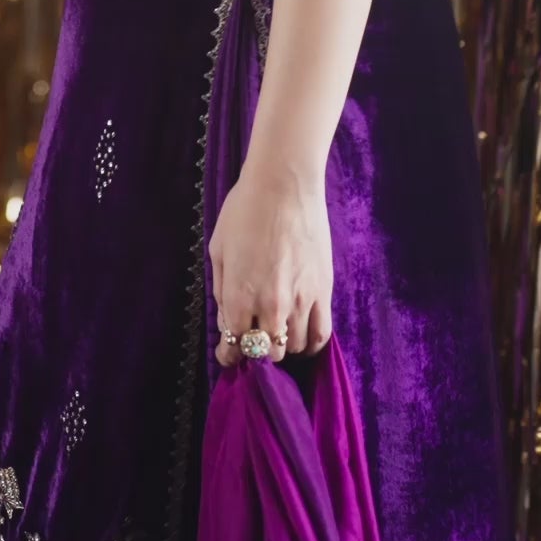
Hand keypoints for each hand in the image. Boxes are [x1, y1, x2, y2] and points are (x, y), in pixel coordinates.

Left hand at [209, 163, 332, 368]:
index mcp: (239, 295)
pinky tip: (301, 338)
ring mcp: (300, 301)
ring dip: (281, 345)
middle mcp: (270, 305)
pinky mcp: (323, 292)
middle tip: (252, 339)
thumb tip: (228, 321)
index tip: (228, 354)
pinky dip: (310, 345)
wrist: (283, 185)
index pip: (234, 346)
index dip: (229, 355)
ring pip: (293, 347)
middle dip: (255, 352)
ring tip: (275, 332)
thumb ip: (221, 290)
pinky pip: (321, 335)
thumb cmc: (244, 210)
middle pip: (266, 353)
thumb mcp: (218, 248)